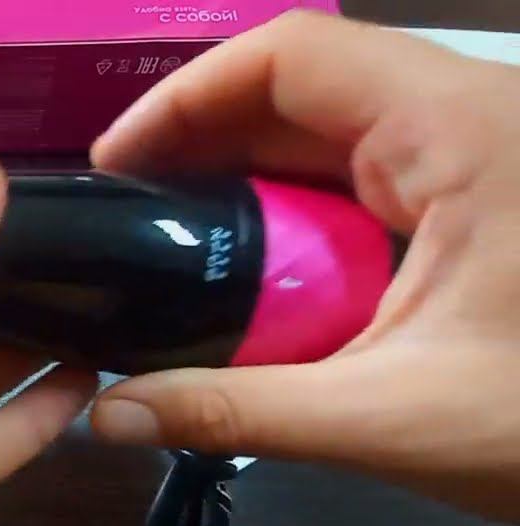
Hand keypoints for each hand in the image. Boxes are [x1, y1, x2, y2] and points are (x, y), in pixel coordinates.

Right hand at [89, 10, 519, 520]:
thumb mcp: (393, 417)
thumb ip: (240, 413)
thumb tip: (106, 416)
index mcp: (460, 131)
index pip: (294, 54)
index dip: (187, 95)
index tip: (117, 163)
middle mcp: (466, 118)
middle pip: (301, 86)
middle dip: (200, 139)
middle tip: (122, 212)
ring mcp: (473, 155)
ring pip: (327, 130)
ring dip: (240, 175)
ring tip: (162, 236)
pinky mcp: (474, 195)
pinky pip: (358, 176)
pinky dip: (289, 211)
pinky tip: (242, 264)